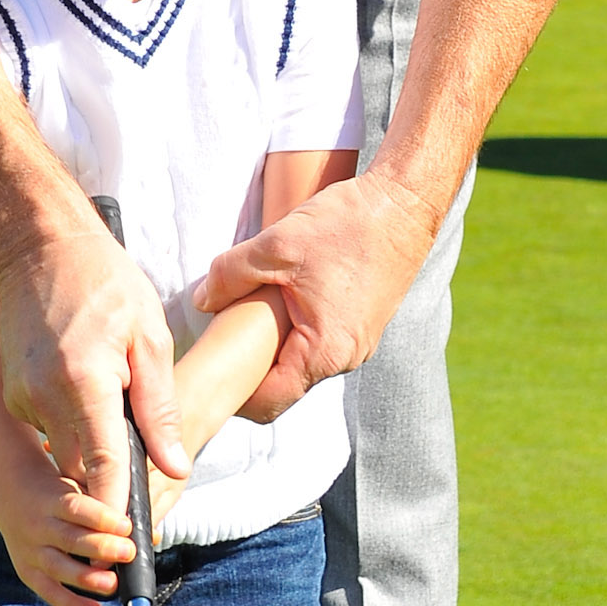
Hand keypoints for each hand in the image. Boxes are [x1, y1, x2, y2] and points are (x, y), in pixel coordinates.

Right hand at [0, 208, 189, 519]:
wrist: (38, 243)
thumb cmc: (105, 282)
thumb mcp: (150, 338)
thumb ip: (160, 408)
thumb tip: (174, 467)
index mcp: (83, 385)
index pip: (105, 469)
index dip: (121, 510)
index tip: (136, 542)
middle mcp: (42, 399)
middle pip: (83, 468)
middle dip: (112, 479)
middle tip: (147, 476)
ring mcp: (20, 398)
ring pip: (66, 449)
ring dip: (93, 443)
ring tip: (118, 400)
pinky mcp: (11, 395)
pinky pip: (50, 427)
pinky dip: (73, 421)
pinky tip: (89, 382)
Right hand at [0, 423, 134, 605]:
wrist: (10, 491)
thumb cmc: (59, 491)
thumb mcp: (80, 488)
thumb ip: (110, 510)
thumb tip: (150, 536)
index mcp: (52, 499)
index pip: (77, 509)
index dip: (102, 519)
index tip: (127, 526)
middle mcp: (39, 526)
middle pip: (70, 540)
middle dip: (101, 549)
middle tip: (128, 552)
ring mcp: (30, 550)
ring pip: (59, 568)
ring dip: (89, 579)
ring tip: (114, 584)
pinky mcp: (27, 570)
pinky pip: (50, 592)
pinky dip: (72, 604)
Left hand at [195, 168, 437, 420]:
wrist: (405, 202)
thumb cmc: (348, 224)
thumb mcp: (276, 244)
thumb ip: (230, 275)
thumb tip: (200, 301)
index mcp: (325, 352)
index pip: (267, 403)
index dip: (231, 397)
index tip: (203, 380)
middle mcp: (346, 358)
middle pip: (283, 388)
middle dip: (248, 375)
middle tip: (214, 351)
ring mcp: (358, 344)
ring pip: (301, 365)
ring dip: (272, 352)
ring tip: (241, 325)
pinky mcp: (363, 326)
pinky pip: (319, 345)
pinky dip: (293, 336)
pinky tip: (275, 308)